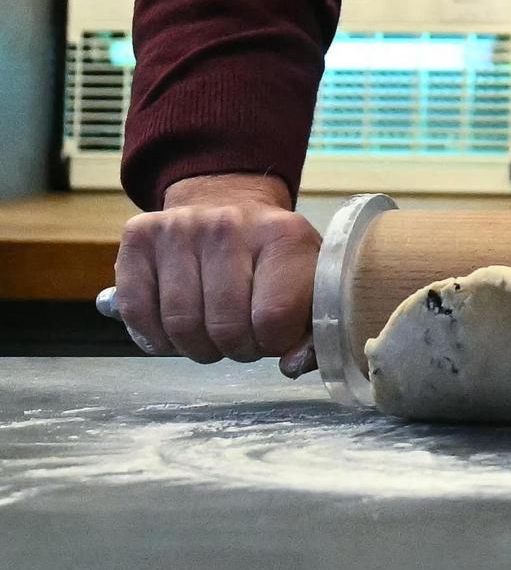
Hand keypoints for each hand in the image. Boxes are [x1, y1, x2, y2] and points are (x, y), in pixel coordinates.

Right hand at [116, 173, 320, 374]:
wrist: (227, 204)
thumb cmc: (271, 258)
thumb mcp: (310, 283)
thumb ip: (314, 331)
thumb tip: (291, 365)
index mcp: (285, 234)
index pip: (275, 316)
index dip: (273, 343)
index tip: (273, 337)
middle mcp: (229, 224)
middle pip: (224, 325)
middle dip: (235, 349)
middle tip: (240, 341)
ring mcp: (180, 227)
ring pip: (180, 324)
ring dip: (196, 347)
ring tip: (211, 335)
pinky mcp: (140, 237)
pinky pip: (137, 310)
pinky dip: (153, 336)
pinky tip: (173, 333)